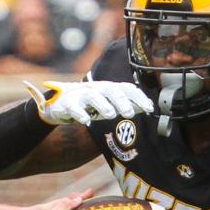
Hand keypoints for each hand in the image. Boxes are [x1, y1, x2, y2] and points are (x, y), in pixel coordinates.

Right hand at [23, 80, 153, 125]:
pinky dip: (79, 113)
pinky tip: (86, 121)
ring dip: (103, 104)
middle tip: (129, 113)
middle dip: (121, 101)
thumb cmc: (88, 104)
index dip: (138, 97)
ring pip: (93, 96)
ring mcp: (81, 95)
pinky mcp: (67, 103)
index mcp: (108, 88)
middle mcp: (96, 88)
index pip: (126, 88)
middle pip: (111, 90)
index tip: (149, 109)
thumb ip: (126, 104)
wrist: (59, 102)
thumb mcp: (108, 102)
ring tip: (110, 115)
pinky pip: (73, 107)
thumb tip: (148, 107)